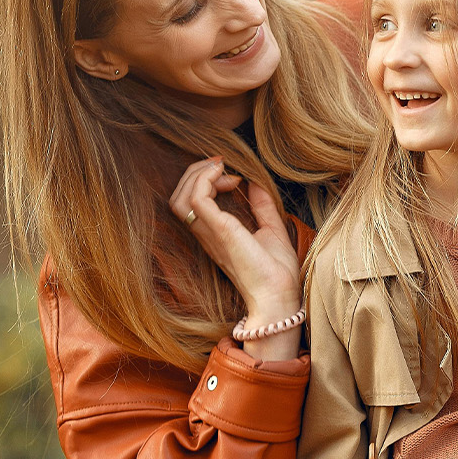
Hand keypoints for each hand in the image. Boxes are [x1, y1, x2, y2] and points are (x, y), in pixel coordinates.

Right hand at [170, 158, 301, 357]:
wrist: (279, 294)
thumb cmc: (276, 271)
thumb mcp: (271, 230)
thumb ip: (263, 207)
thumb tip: (257, 183)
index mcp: (215, 234)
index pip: (190, 203)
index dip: (204, 180)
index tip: (233, 176)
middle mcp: (206, 234)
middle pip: (178, 197)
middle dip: (195, 172)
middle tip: (221, 164)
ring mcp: (210, 233)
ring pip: (179, 197)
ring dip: (197, 175)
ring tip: (221, 168)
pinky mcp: (219, 231)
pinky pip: (196, 200)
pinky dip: (206, 181)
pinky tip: (230, 179)